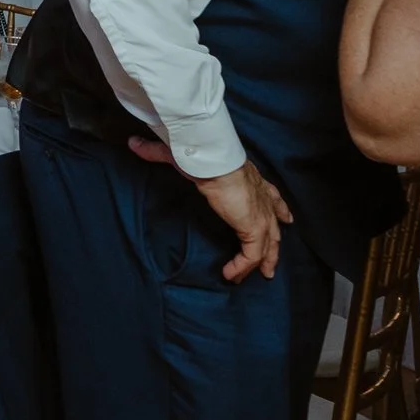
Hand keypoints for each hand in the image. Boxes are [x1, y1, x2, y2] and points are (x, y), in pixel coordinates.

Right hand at [130, 139, 290, 281]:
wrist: (215, 163)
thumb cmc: (204, 158)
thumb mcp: (182, 158)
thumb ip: (158, 152)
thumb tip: (134, 144)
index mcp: (254, 183)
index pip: (272, 197)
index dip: (279, 208)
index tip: (286, 218)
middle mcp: (263, 200)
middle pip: (275, 227)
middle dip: (275, 246)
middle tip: (272, 262)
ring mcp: (261, 216)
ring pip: (269, 246)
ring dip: (265, 262)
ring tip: (261, 275)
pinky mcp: (254, 230)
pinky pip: (252, 256)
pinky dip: (243, 267)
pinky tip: (232, 275)